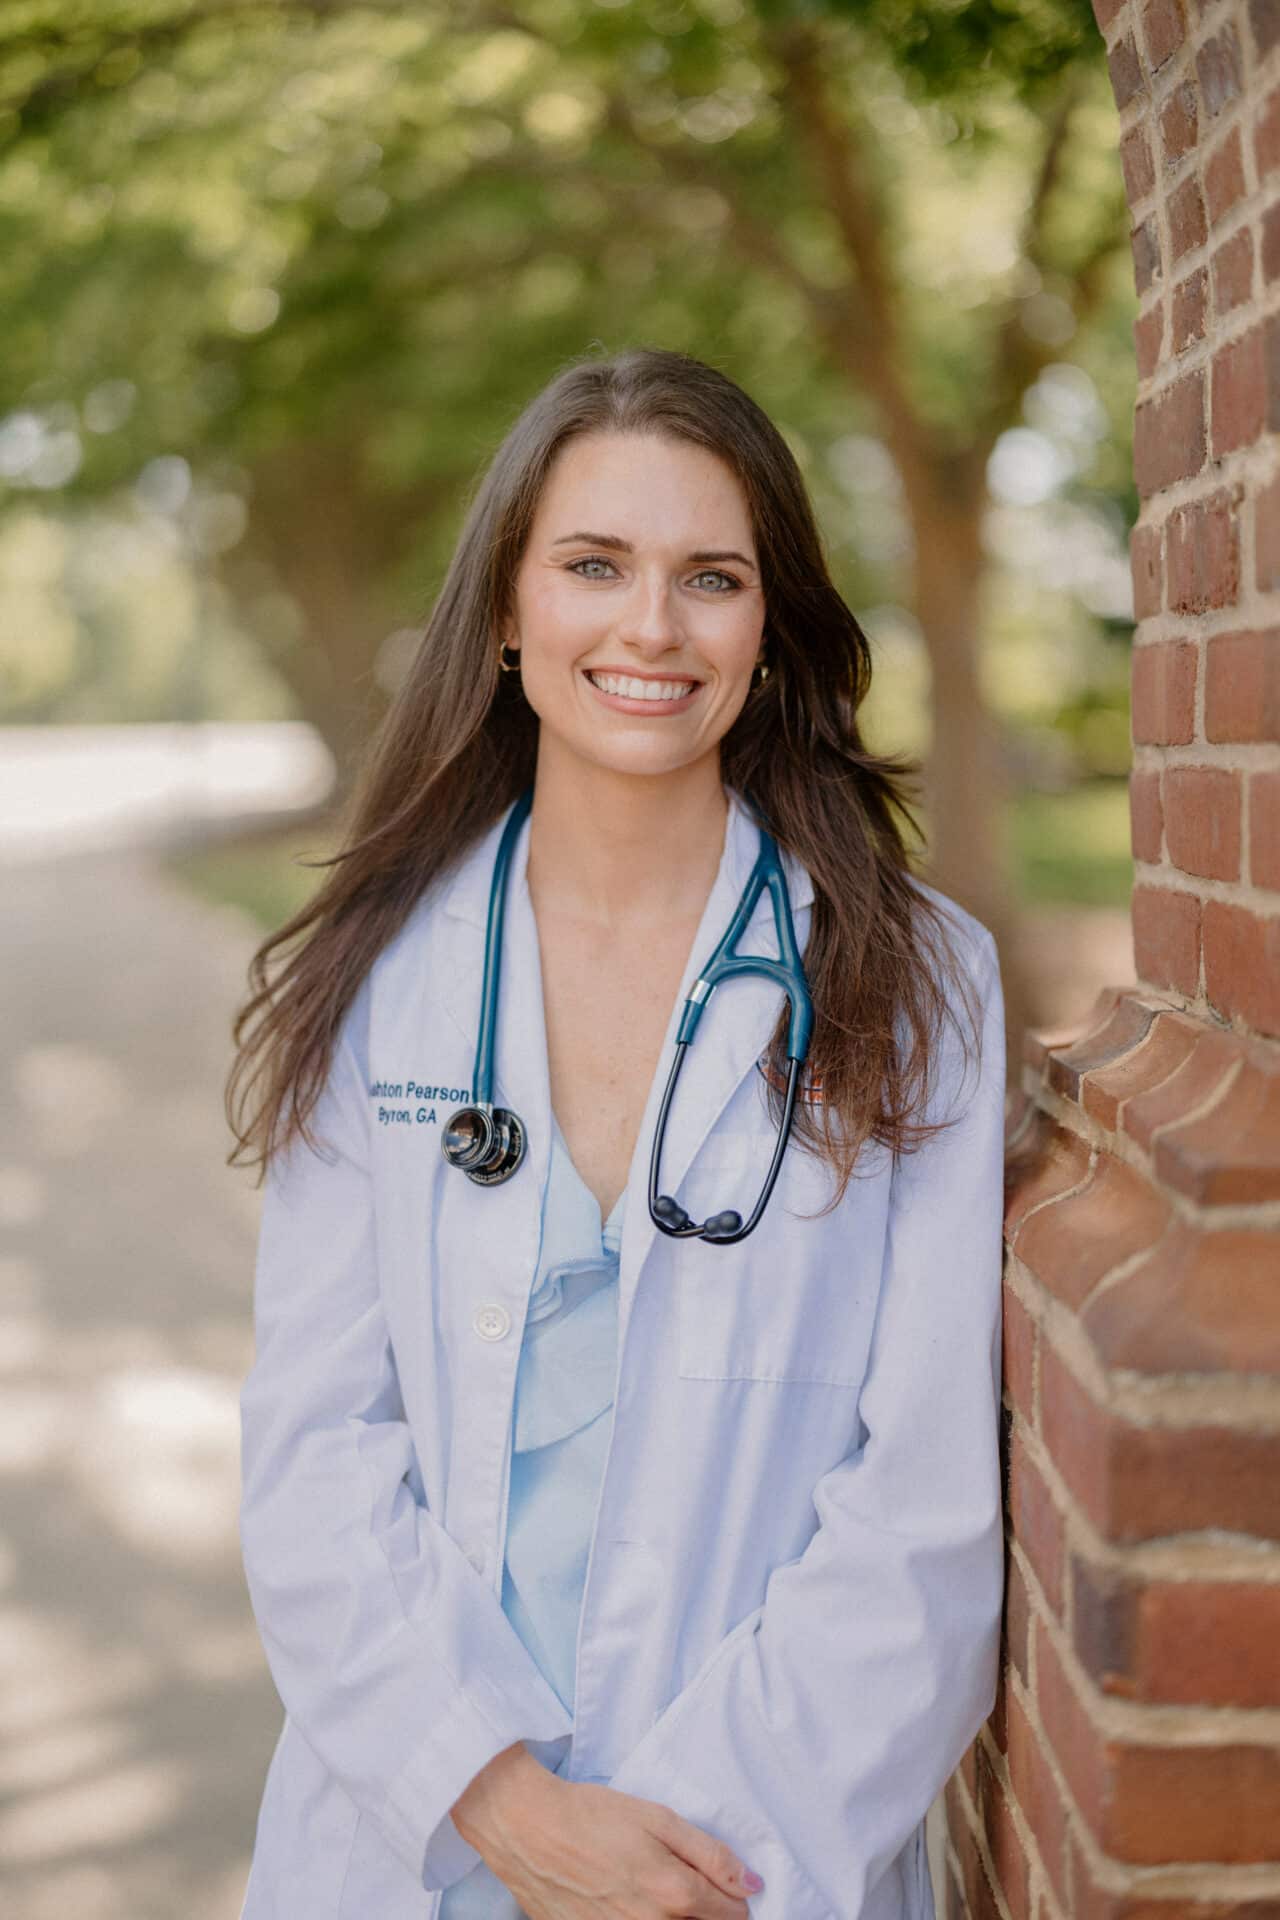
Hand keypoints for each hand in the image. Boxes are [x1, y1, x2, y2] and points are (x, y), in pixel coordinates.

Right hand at [452, 1743, 762, 1917]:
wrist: (527, 1829)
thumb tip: (753, 1884)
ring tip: (654, 1890)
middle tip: (689, 1884)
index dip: (737, 1897)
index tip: (727, 1884)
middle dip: (708, 1912)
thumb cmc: (592, 1815)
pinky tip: (629, 1900)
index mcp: (674, 1894)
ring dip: (676, 1918)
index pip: (733, 1915)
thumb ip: (710, 1854)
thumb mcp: (658, 1818)